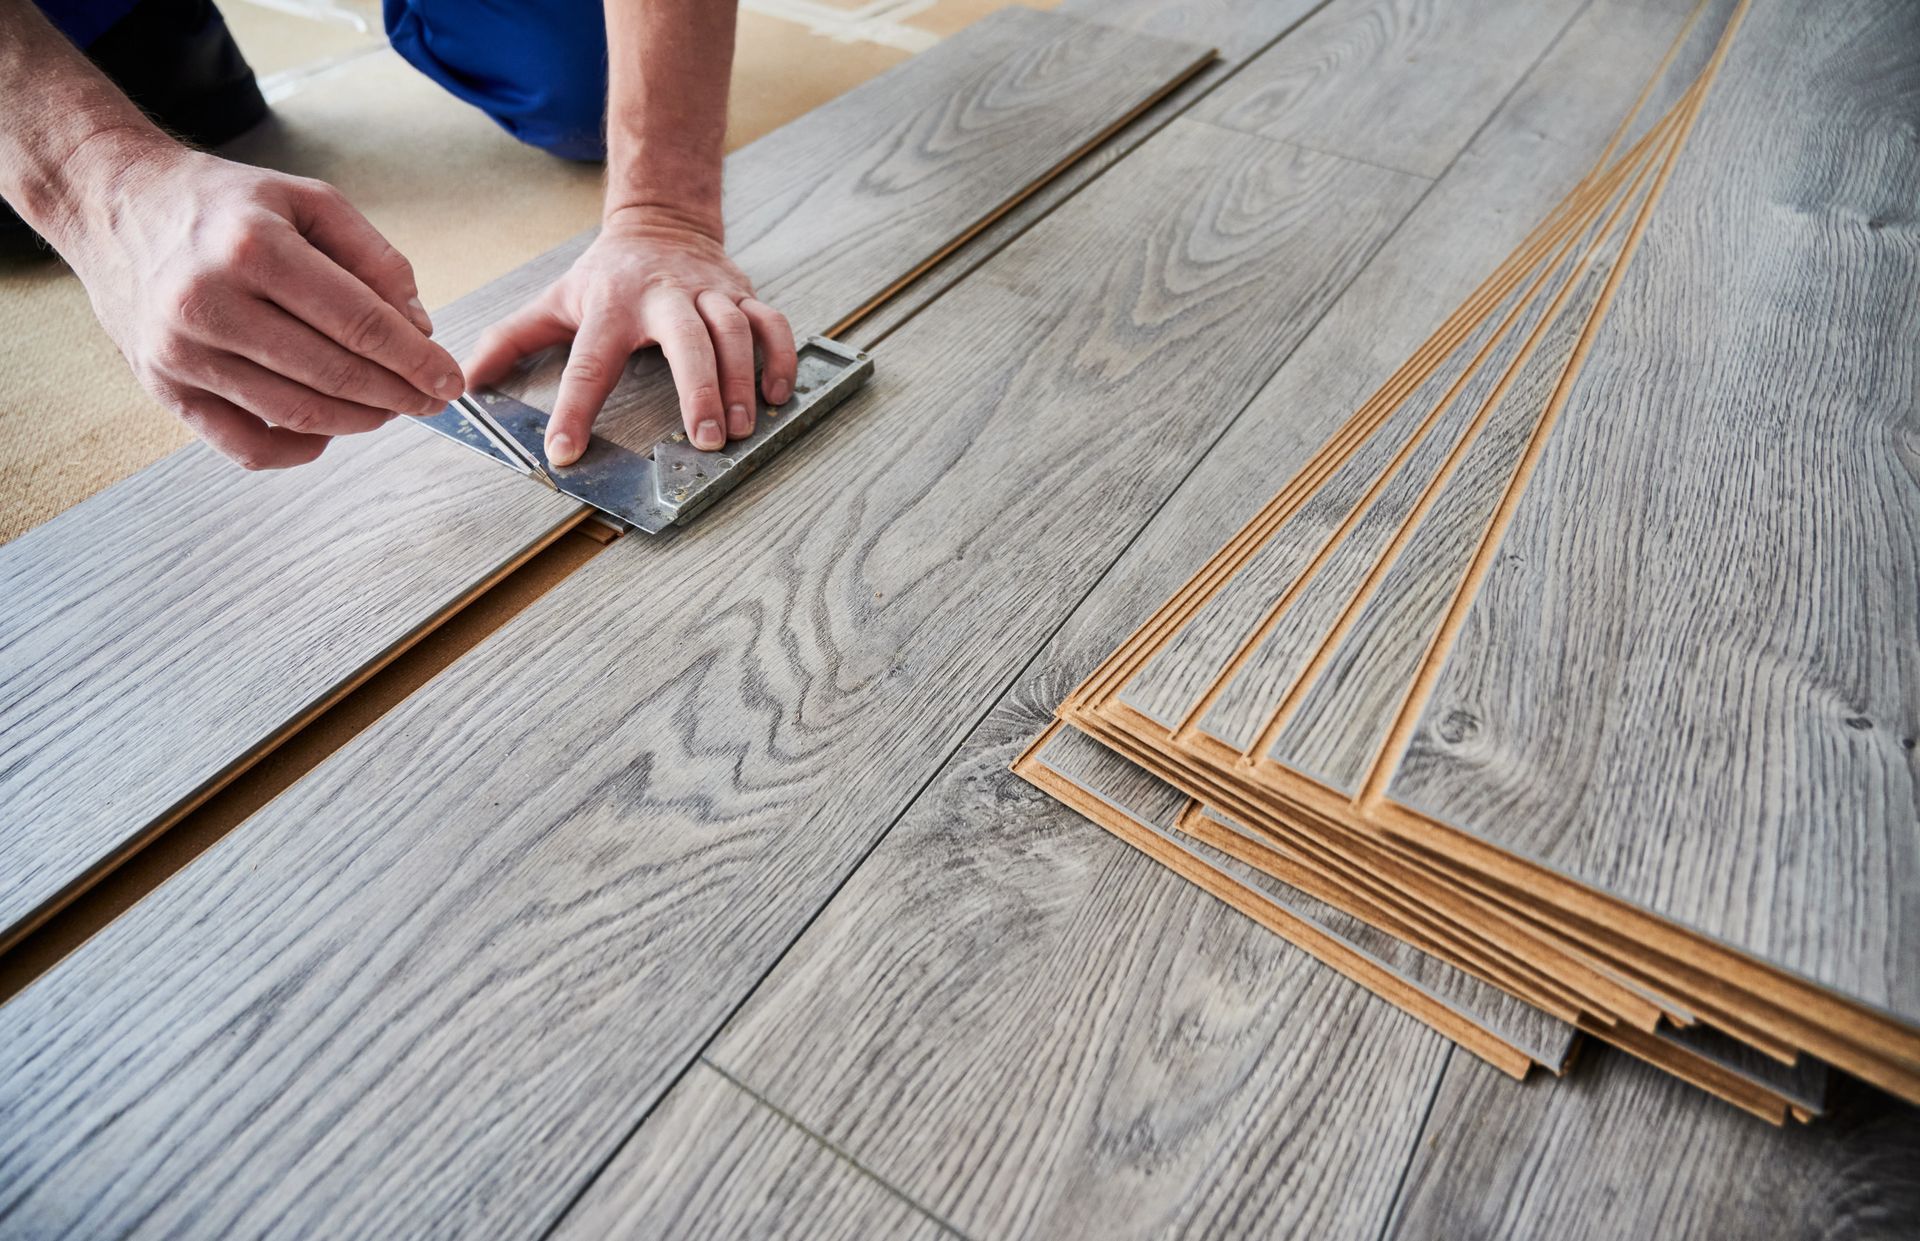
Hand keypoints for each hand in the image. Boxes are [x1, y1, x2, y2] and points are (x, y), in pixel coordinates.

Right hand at [61, 140, 462, 468]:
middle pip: (332, 374)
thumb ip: (374, 259)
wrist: (115, 205)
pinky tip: (329, 429)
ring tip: (390, 408)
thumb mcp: (307, 200)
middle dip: (398, 395)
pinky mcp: (164, 388)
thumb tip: (419, 328)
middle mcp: (209, 301)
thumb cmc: (220, 205)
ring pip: (297, 414)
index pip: (358, 322)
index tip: (449, 379)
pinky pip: (246, 446)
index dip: (415, 360)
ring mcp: (181, 351)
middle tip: (431, 399)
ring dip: (360, 421)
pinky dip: (299, 450)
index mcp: (252, 247)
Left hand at [462, 208, 796, 463]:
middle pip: (687, 339)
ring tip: (740, 429)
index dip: (575, 409)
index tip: (566, 452)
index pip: (590, 362)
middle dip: (699, 389)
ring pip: (734, 332)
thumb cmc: (606, 275)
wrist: (660, 221)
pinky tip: (778, 396)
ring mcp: (708, 293)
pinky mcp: (742, 293)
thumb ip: (512, 340)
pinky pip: (771, 324)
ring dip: (741, 382)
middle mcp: (663, 296)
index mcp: (611, 305)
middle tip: (705, 440)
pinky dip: (780, 358)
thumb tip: (467, 379)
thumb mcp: (554, 300)